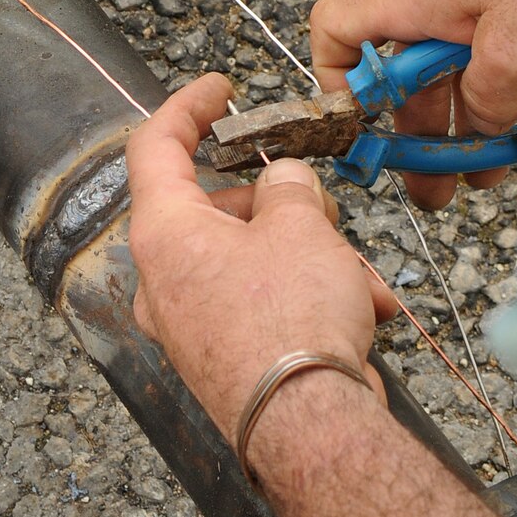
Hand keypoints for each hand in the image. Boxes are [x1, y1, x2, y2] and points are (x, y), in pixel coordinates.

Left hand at [127, 74, 396, 450]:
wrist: (307, 426)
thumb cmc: (292, 319)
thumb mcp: (301, 227)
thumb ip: (289, 188)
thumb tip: (284, 181)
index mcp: (164, 233)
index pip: (155, 147)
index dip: (187, 108)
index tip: (219, 90)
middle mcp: (162, 280)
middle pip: (214, 211)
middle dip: (279, 205)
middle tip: (324, 210)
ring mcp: (187, 325)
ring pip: (248, 263)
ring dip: (308, 259)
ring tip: (361, 278)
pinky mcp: (219, 359)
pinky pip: (261, 308)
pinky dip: (306, 300)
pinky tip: (362, 312)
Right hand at [310, 0, 516, 206]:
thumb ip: (484, 101)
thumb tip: (477, 125)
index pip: (338, 29)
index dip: (337, 80)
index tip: (360, 127)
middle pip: (410, 70)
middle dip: (422, 132)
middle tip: (435, 185)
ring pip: (468, 69)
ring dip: (479, 122)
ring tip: (496, 169)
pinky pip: (514, 55)